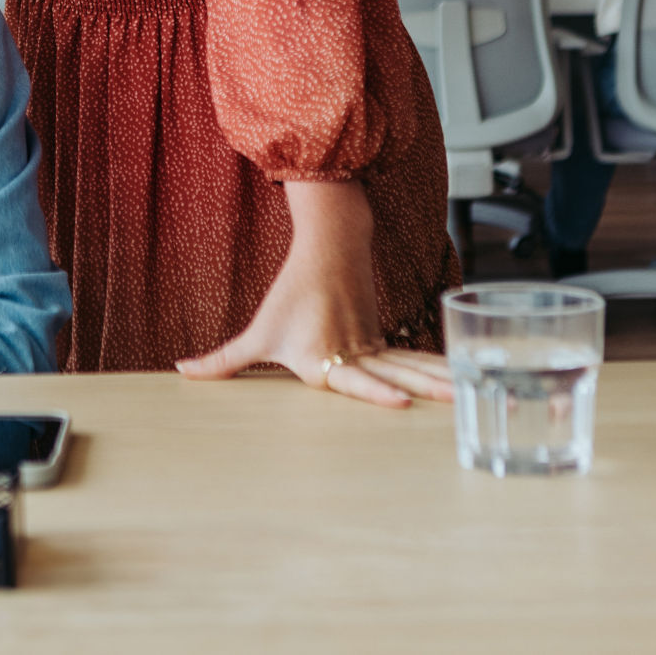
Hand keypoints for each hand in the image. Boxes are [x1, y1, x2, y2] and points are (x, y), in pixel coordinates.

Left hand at [175, 179, 453, 407]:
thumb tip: (182, 370)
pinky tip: (463, 384)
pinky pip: (415, 359)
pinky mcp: (385, 341)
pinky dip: (439, 371)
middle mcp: (356, 355)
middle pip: (396, 376)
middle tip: (458, 403)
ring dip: (442, 381)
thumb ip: (223, 361)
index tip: (401, 403)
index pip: (356, 380)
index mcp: (326, 360)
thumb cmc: (290, 296)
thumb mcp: (257, 334)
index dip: (378, 393)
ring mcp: (375, 347)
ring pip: (413, 366)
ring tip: (473, 394)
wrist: (328, 252)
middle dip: (429, 392)